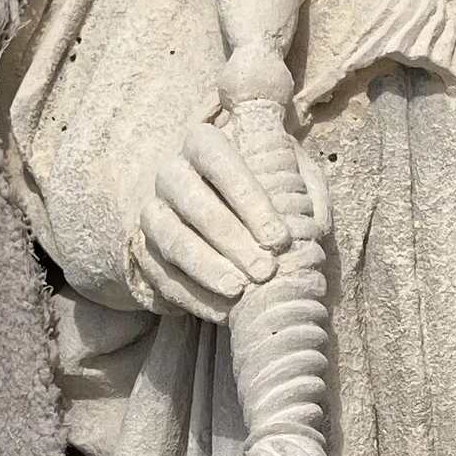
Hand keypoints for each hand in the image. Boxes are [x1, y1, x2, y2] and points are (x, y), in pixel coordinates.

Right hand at [128, 114, 305, 323]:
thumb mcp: (292, 177)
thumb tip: (312, 223)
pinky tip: (223, 312)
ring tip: (239, 291)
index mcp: (204, 143)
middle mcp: (172, 173)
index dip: (248, 198)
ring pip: (171, 239)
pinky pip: (160, 275)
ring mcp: (153, 212)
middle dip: (231, 239)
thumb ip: (305, 189)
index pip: (219, 159)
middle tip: (265, 271)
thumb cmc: (269, 192)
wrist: (228, 221)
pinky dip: (191, 296)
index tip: (279, 238)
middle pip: (193, 201)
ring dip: (206, 268)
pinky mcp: (143, 251)